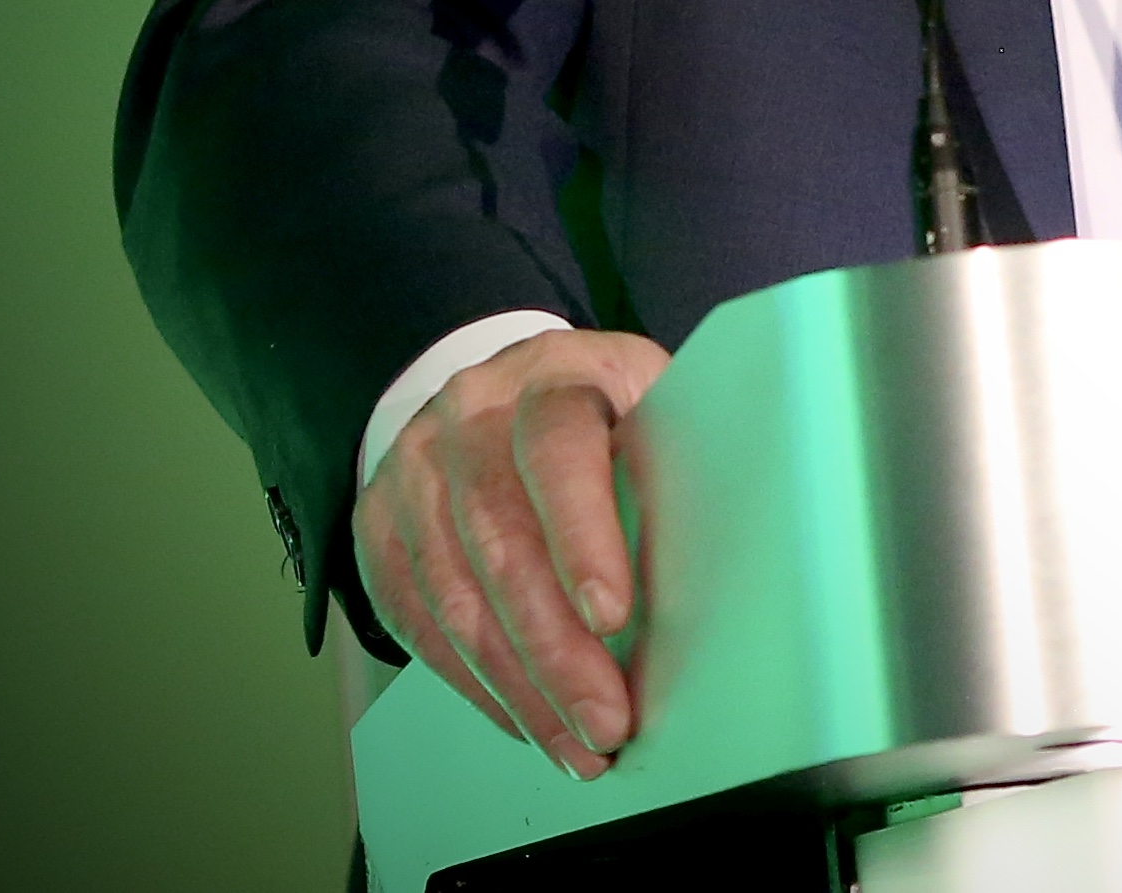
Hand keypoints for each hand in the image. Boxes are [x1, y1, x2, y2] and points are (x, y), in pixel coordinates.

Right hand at [354, 327, 671, 776]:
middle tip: (606, 721)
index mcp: (553, 375)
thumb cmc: (606, 410)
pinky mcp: (379, 530)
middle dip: (557, 649)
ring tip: (575, 745)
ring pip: (454, 598)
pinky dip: (475, 683)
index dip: (583, 534)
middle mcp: (468, 417)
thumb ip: (677, 462)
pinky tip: (524, 719)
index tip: (614, 616)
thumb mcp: (653, 403)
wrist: (504, 388)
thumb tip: (743, 552)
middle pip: (502, 542)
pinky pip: (418, 623)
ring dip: (519, 687)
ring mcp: (412, 473)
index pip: (559, 449)